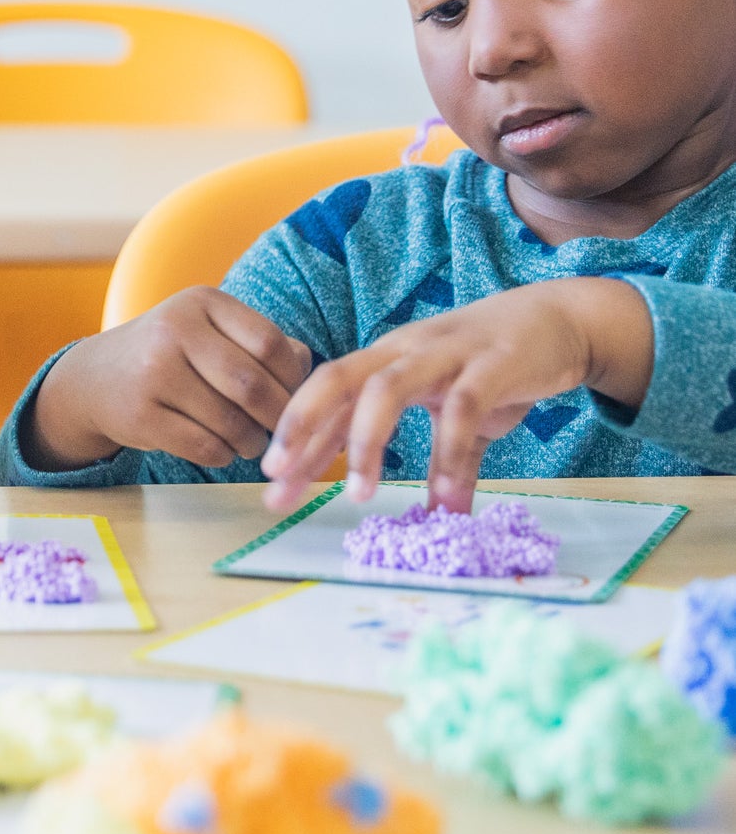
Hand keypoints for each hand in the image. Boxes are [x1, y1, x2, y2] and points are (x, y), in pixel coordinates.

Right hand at [27, 288, 312, 473]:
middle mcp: (175, 329)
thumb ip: (263, 343)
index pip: (269, 343)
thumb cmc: (172, 354)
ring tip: (251, 442)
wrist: (96, 378)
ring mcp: (153, 372)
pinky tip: (221, 449)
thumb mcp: (211, 331)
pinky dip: (223, 455)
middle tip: (284, 434)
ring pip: (230, 421)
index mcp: (202, 301)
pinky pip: (204, 446)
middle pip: (252, 385)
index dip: (293, 379)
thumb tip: (310, 372)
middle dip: (278, 418)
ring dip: (251, 442)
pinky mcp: (140, 415)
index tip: (298, 400)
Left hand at [260, 277, 654, 514]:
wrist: (561, 318)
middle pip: (336, 379)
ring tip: (359, 496)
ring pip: (386, 388)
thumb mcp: (460, 413)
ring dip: (366, 441)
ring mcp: (445, 353)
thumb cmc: (498, 365)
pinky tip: (444, 497)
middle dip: (302, 426)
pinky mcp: (492, 363)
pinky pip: (463, 408)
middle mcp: (403, 351)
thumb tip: (440, 514)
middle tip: (279, 477)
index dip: (297, 437)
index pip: (327, 397)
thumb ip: (446, 460)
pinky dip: (449, 452)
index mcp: (386, 360)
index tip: (272, 484)